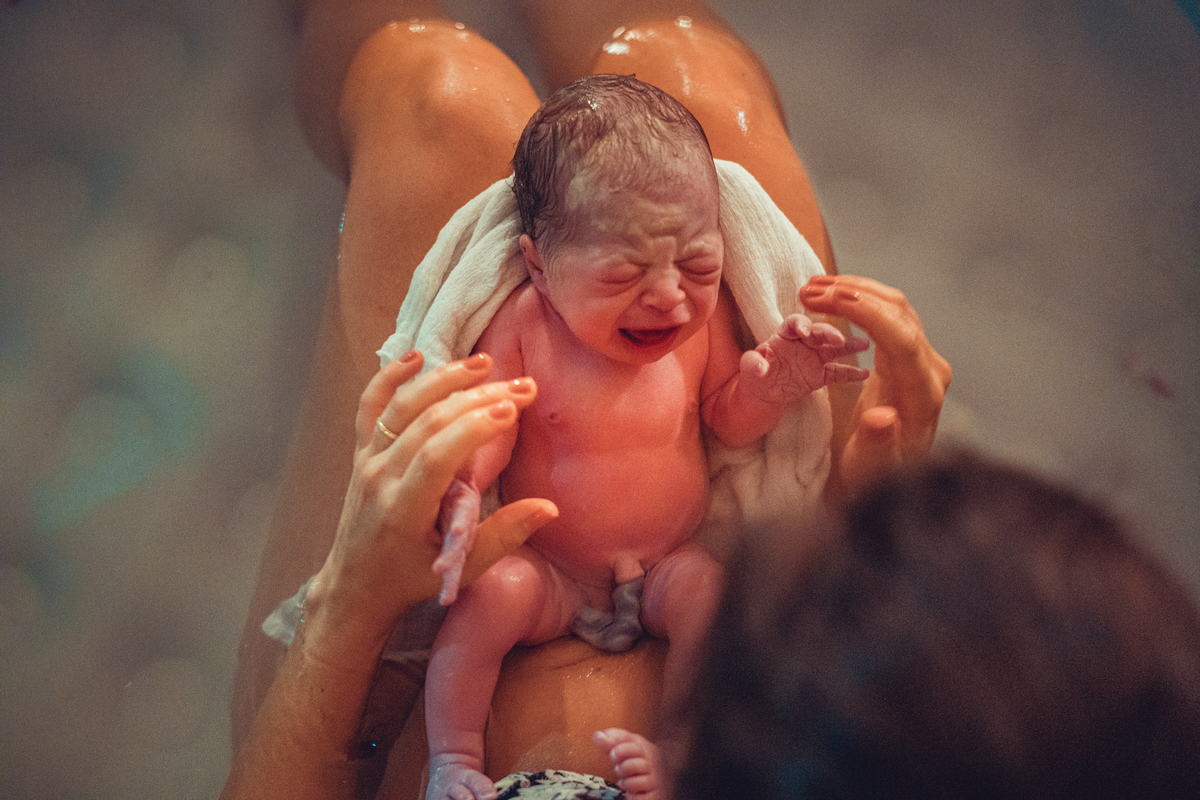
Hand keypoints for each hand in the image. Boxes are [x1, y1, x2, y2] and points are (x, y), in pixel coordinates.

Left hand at [308, 351, 556, 650]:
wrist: (356, 584)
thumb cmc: (411, 578)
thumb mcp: (461, 569)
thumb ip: (504, 536)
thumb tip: (548, 509)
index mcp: (403, 509)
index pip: (437, 455)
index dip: (474, 427)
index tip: (511, 409)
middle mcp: (380, 477)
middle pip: (427, 422)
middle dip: (478, 398)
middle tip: (522, 385)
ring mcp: (368, 460)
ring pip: (402, 406)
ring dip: (444, 379)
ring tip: (485, 363)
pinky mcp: (362, 451)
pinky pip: (370, 406)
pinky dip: (389, 377)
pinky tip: (416, 356)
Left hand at [739, 313, 869, 404]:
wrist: (763, 392)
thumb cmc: (755, 374)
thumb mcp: (749, 368)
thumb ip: (753, 364)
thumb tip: (760, 366)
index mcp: (784, 334)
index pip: (794, 322)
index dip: (800, 324)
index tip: (805, 331)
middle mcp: (803, 342)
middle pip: (818, 332)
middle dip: (828, 333)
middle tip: (839, 338)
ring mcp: (814, 357)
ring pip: (833, 349)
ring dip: (848, 346)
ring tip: (864, 344)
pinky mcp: (821, 375)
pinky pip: (837, 373)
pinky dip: (851, 374)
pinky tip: (865, 374)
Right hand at [801, 275, 951, 490]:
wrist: (890, 480)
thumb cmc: (878, 476)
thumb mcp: (873, 467)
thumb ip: (878, 442)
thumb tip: (880, 418)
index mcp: (923, 392)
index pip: (902, 337)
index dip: (868, 313)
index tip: (831, 299)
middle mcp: (929, 370)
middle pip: (899, 313)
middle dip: (853, 293)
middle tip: (809, 290)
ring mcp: (920, 360)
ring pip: (894, 307)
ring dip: (855, 290)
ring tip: (813, 288)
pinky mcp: (906, 358)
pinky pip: (887, 316)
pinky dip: (859, 301)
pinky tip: (833, 297)